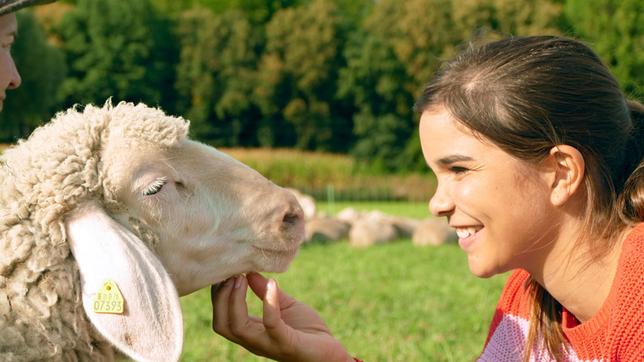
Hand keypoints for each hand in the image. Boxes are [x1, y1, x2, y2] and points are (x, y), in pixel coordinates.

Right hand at [211, 272, 352, 361]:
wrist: (331, 355)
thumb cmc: (308, 332)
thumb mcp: (284, 306)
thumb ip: (265, 292)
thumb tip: (249, 271)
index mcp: (251, 332)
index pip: (221, 318)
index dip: (218, 295)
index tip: (225, 271)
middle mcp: (254, 341)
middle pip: (222, 324)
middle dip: (221, 298)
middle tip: (231, 273)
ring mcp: (269, 344)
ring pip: (237, 327)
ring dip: (235, 300)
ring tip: (242, 277)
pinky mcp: (287, 343)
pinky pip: (271, 324)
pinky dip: (268, 303)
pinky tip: (272, 284)